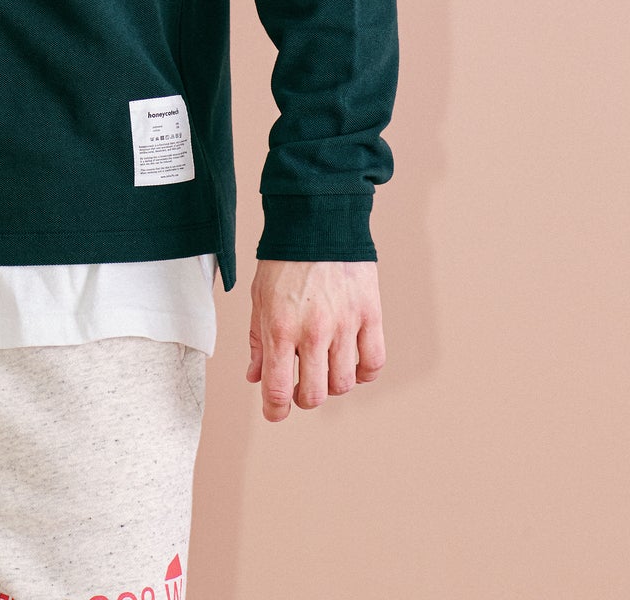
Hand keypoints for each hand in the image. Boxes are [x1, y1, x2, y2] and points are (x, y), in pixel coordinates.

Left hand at [247, 260, 384, 421]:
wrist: (317, 219)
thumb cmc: (284, 258)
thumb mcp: (259, 297)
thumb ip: (258, 340)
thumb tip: (255, 377)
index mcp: (279, 328)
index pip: (278, 390)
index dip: (275, 410)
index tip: (276, 412)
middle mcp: (312, 331)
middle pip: (315, 395)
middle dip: (304, 397)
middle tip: (301, 385)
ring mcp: (344, 324)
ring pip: (344, 384)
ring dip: (332, 384)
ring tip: (326, 367)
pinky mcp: (369, 314)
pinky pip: (373, 363)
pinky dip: (364, 372)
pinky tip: (353, 362)